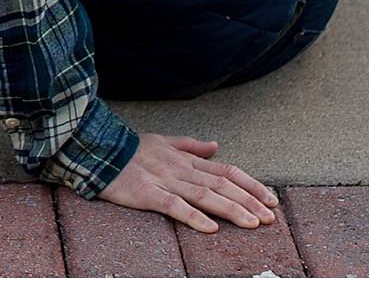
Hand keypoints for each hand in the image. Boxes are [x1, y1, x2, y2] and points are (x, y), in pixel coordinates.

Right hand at [97, 133, 278, 231]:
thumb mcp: (162, 141)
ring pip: (205, 196)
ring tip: (252, 224)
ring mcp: (164, 181)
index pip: (226, 171)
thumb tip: (215, 146)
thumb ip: (190, 145)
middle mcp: (180, 169)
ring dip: (231, 210)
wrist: (97, 148)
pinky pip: (173, 206)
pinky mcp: (146, 193)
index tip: (271, 199)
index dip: (251, 185)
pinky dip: (193, 216)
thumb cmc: (129, 149)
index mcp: (186, 159)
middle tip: (271, 218)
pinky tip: (210, 228)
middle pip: (222, 185)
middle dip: (249, 202)